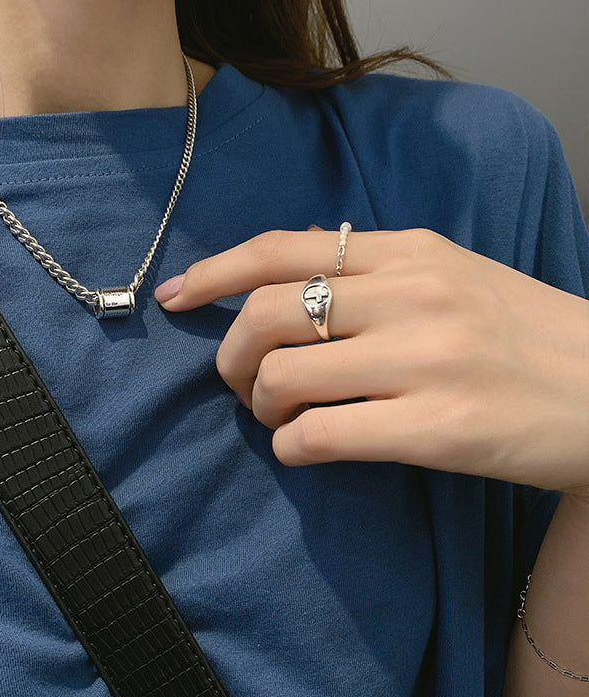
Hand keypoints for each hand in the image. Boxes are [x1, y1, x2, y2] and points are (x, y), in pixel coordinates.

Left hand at [154, 228, 588, 497]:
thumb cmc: (521, 333)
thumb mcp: (452, 273)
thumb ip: (372, 267)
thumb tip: (294, 263)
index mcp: (409, 253)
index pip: (283, 248)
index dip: (214, 271)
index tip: (175, 296)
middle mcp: (411, 295)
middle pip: (265, 315)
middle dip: (230, 356)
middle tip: (243, 383)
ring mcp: (424, 360)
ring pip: (282, 377)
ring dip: (261, 406)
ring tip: (282, 418)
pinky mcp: (437, 428)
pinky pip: (319, 435)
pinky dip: (292, 447)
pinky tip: (308, 448)